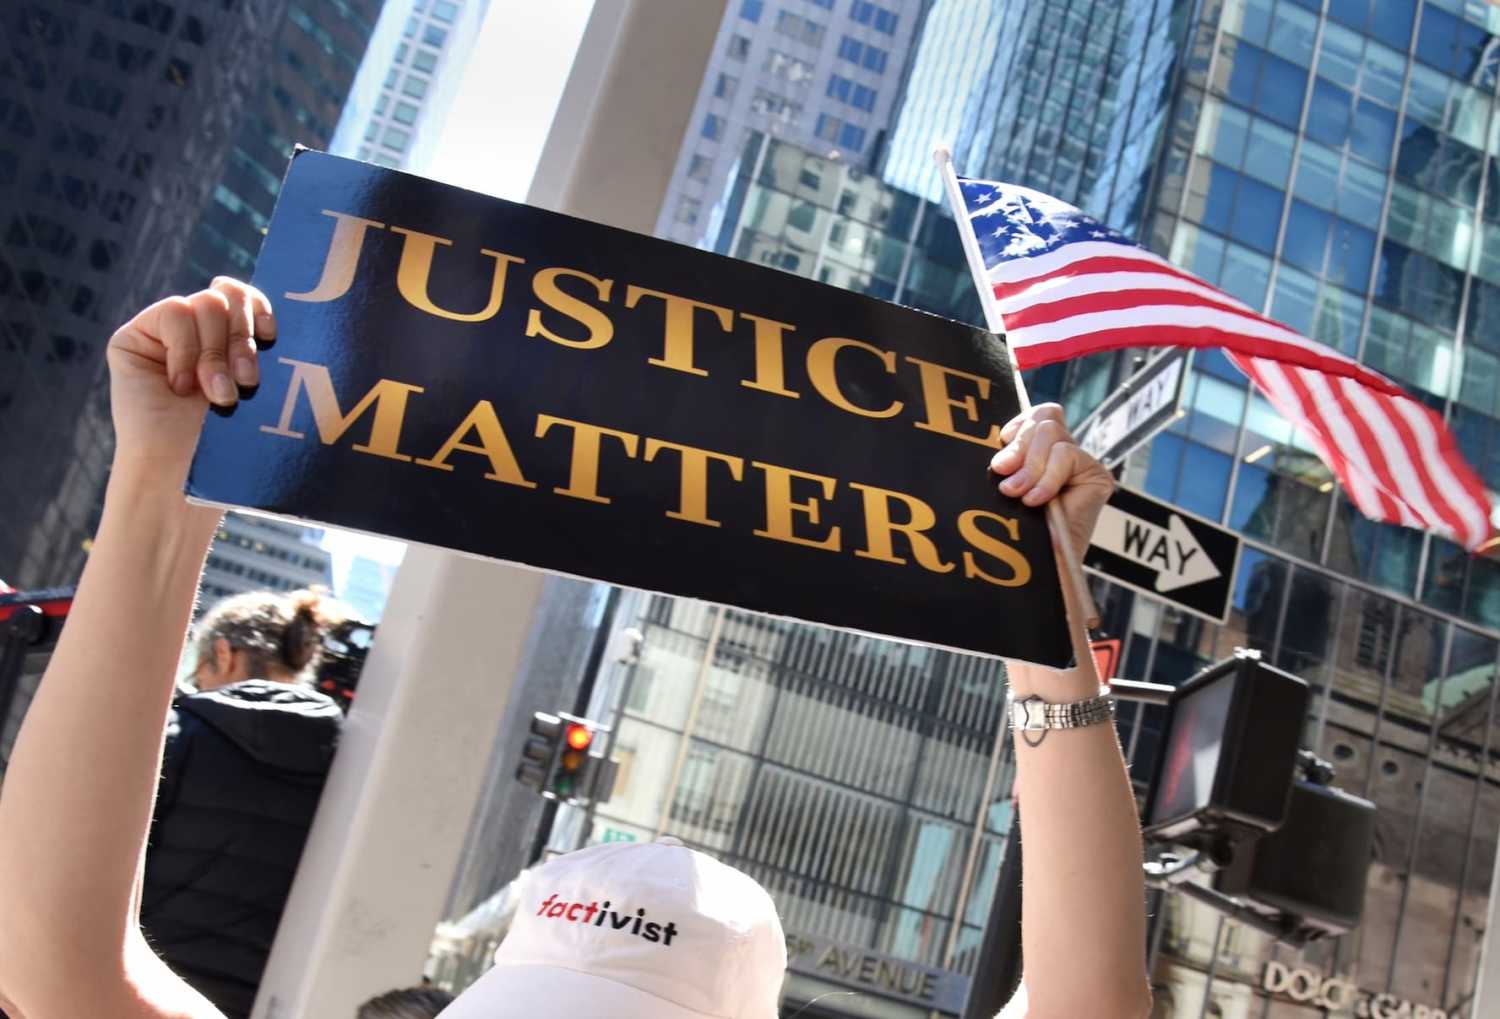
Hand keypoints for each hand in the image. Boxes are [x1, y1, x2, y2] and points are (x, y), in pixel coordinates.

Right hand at [106, 277, 274, 480]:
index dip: (261, 306)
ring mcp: (165, 335)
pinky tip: (181, 387)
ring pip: (206, 303)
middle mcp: (197, 333)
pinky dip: (185, 350)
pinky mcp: (133, 339)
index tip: (272, 336)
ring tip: (219, 396)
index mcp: (229, 341)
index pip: (247, 297)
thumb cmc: (230, 446)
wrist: (185, 477)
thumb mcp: (259, 391)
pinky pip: (172, 313)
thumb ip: (264, 349)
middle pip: (228, 295)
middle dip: (243, 338)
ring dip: (216, 353)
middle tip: (247, 381)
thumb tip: (285, 314)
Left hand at [989, 404, 1113, 554]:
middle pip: (1044, 419)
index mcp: (1041, 452)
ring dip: (1030, 465)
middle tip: (1003, 475)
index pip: (1038, 414)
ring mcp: (1081, 464)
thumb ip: (1008, 461)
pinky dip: (1047, 477)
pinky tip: (1036, 500)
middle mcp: (1063, 454)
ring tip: (1017, 494)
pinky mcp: (1096, 476)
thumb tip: (999, 437)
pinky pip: (1066, 455)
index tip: (1001, 445)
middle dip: (1019, 446)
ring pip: (1052, 433)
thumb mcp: (1006, 487)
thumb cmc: (1018, 534)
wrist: (1041, 569)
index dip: (1018, 423)